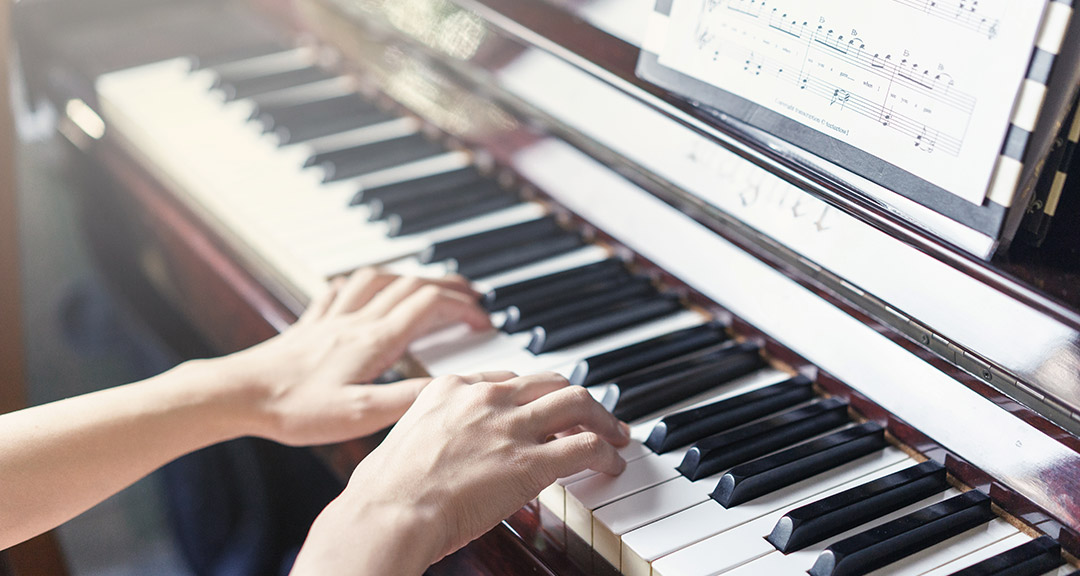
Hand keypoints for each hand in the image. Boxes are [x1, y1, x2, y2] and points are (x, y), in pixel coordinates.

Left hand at [220, 268, 491, 445]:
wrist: (237, 395)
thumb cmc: (294, 409)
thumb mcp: (360, 415)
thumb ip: (411, 398)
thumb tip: (456, 386)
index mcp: (374, 341)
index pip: (430, 306)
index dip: (464, 308)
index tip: (485, 322)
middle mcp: (356, 321)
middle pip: (412, 285)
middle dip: (449, 287)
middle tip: (473, 299)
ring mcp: (331, 318)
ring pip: (380, 279)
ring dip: (411, 276)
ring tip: (430, 285)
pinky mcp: (310, 324)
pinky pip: (342, 287)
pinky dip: (365, 281)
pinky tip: (365, 287)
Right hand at [292, 372, 629, 574]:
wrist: (390, 512)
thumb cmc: (384, 491)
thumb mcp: (402, 440)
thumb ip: (427, 434)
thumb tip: (430, 450)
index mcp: (451, 388)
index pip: (507, 378)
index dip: (532, 394)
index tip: (542, 408)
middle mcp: (486, 398)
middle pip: (549, 382)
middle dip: (575, 398)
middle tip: (591, 415)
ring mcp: (511, 427)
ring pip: (577, 403)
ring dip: (603, 419)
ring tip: (616, 435)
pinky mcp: (531, 462)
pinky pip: (585, 447)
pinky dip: (606, 453)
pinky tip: (612, 464)